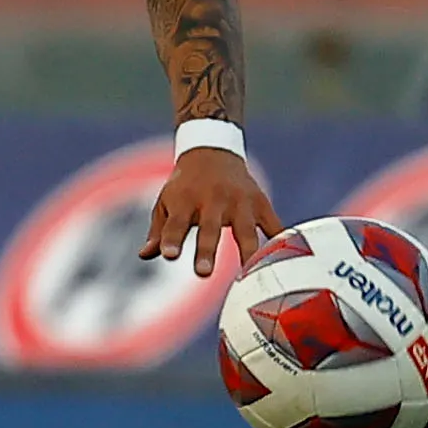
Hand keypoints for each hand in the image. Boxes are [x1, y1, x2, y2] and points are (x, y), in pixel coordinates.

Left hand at [142, 144, 280, 277]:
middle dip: (206, 250)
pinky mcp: (260, 203)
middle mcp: (213, 200)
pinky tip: (283, 261)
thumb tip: (144, 255)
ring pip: (245, 230)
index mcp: (185, 201)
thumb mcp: (165, 202)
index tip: (169, 255)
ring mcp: (240, 202)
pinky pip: (272, 225)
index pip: (176, 223)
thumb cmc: (184, 186)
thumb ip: (158, 231)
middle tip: (202, 272)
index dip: (171, 239)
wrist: (212, 153)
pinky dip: (279, 241)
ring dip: (247, 252)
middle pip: (210, 228)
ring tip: (248, 274)